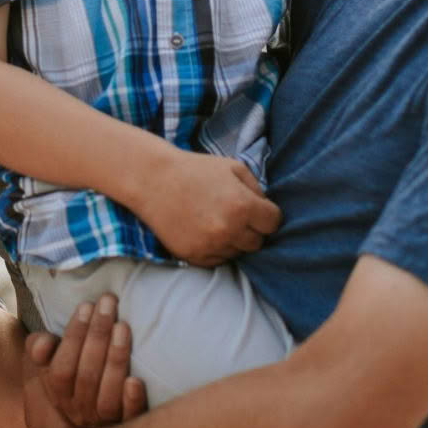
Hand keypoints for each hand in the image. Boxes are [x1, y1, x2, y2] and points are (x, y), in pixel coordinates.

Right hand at [31, 294, 148, 427]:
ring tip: (123, 326)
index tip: (86, 306)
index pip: (61, 369)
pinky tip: (136, 380)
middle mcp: (78, 412)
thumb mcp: (44, 365)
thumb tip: (43, 343)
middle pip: (86, 377)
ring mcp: (103, 423)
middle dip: (97, 335)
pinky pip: (128, 419)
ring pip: (106, 398)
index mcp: (58, 395)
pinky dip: (131, 401)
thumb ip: (38, 349)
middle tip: (108, 303)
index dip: (73, 337)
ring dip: (115, 360)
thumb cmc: (70, 379)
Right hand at [133, 147, 279, 265]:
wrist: (154, 181)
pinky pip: (218, 260)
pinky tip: (204, 229)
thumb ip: (257, 189)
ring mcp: (211, 246)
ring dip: (233, 240)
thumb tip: (267, 210)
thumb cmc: (196, 170)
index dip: (267, 215)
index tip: (257, 209)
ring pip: (238, 253)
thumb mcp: (233, 167)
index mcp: (243, 206)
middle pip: (258, 242)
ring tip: (216, 220)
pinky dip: (216, 248)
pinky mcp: (195, 256)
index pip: (274, 223)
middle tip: (234, 214)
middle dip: (251, 229)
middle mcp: (229, 230)